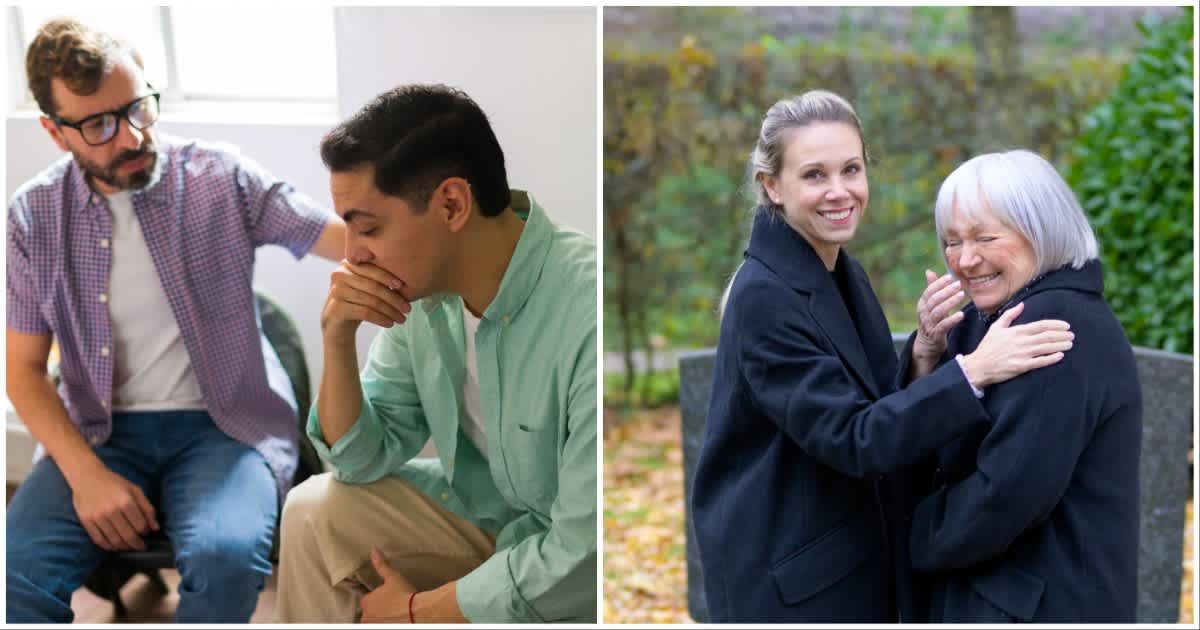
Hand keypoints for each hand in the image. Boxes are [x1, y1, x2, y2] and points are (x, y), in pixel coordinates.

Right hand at [70, 463, 158, 550]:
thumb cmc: (114, 483)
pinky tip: (115, 546)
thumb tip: (155, 528)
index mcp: (125, 501)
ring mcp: (97, 517)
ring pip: (114, 541)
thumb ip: (147, 508)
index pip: (140, 526)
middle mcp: (111, 511)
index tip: (147, 533)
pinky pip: (99, 540)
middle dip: (137, 544)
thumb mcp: (135, 490)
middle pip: (128, 536)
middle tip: (141, 547)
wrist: (87, 477)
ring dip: (124, 547)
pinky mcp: (86, 521)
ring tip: (130, 547)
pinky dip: (109, 547)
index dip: (146, 532)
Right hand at [320, 261, 411, 342]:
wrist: (338, 324)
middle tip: (408, 309)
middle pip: (373, 286)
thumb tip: (409, 278)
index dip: (389, 277)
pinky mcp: (336, 308)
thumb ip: (379, 278)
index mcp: (348, 263)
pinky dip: (381, 318)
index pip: (372, 268)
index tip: (403, 286)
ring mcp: (336, 291)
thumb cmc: (358, 301)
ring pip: (371, 300)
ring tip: (402, 319)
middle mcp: (339, 274)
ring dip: (390, 311)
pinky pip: (365, 312)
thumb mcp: (367, 286)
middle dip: (394, 298)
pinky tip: (390, 324)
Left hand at [359, 547, 416, 622]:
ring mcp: (375, 625)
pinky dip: (388, 622)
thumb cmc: (403, 594)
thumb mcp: (392, 576)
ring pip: (375, 621)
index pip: (366, 600)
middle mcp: (366, 617)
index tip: (386, 597)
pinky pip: (382, 625)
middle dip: (377, 609)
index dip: (376, 598)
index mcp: (366, 602)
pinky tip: (397, 619)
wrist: (416, 611)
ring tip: (394, 613)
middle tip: (391, 605)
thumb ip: (381, 564)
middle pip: (369, 612)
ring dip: (381, 618)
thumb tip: (374, 550)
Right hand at [913, 270, 965, 362]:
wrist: (927, 344)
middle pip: (934, 300)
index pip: (929, 291)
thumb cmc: (932, 321)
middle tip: (959, 284)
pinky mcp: (935, 334)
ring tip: (962, 295)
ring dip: (950, 302)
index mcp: (922, 304)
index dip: (938, 284)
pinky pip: (943, 326)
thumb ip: (931, 289)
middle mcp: (923, 313)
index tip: (950, 277)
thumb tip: (929, 271)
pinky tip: (961, 314)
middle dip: (946, 291)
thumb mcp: (930, 305)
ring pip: (938, 311)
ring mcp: (928, 324)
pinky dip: (952, 320)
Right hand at [959, 302, 1074, 387]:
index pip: (1041, 325)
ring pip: (1046, 348)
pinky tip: (1060, 356)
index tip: (1066, 326)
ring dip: (1060, 345)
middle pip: (1047, 336)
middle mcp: (1021, 341)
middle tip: (1072, 335)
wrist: (979, 366)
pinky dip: (1051, 358)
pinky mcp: (1021, 366)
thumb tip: (1022, 305)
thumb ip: (1010, 315)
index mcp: (1016, 331)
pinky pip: (1040, 362)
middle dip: (1062, 335)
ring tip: (1070, 344)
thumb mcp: (996, 327)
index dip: (1056, 325)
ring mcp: (1022, 354)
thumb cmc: (987, 346)